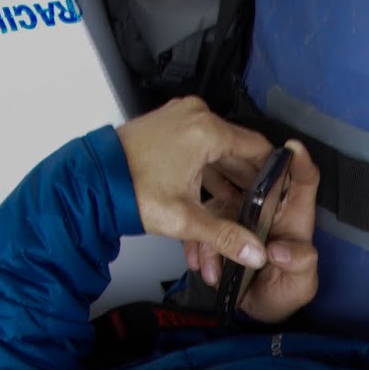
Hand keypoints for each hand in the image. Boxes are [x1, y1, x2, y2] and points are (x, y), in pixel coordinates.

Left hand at [114, 97, 272, 267]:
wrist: (91, 182)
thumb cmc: (129, 189)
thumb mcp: (185, 218)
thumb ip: (226, 237)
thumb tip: (253, 252)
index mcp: (206, 130)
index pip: (257, 148)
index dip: (272, 175)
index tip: (277, 193)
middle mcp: (195, 117)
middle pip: (237, 152)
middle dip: (244, 186)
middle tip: (255, 210)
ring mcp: (179, 119)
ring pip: (216, 154)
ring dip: (223, 184)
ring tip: (230, 214)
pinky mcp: (166, 128)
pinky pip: (197, 150)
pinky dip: (205, 173)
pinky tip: (208, 201)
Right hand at [185, 139, 321, 323]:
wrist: (257, 311)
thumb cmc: (286, 291)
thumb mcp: (301, 284)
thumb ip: (299, 264)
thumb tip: (279, 250)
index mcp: (294, 216)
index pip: (303, 181)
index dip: (301, 162)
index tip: (292, 148)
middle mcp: (267, 208)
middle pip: (254, 179)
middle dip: (236, 181)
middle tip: (222, 197)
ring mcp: (240, 215)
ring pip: (220, 205)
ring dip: (211, 232)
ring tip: (213, 263)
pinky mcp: (218, 227)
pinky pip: (203, 226)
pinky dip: (198, 246)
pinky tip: (201, 265)